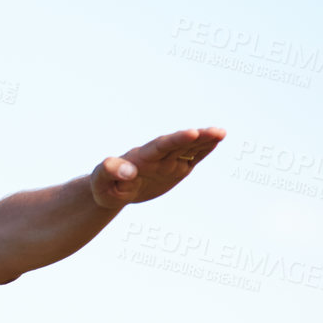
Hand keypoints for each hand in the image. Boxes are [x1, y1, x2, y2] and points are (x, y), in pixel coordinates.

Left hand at [90, 126, 226, 207]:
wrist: (111, 190)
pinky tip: (216, 141)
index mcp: (141, 157)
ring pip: (188, 149)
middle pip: (179, 144)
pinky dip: (203, 150)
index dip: (177, 140)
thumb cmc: (103, 185)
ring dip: (205, 141)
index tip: (192, 133)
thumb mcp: (101, 181)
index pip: (160, 146)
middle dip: (198, 138)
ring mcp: (167, 162)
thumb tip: (128, 171)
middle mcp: (157, 156)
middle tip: (217, 131)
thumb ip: (111, 171)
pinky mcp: (174, 169)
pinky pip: (191, 158)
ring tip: (221, 133)